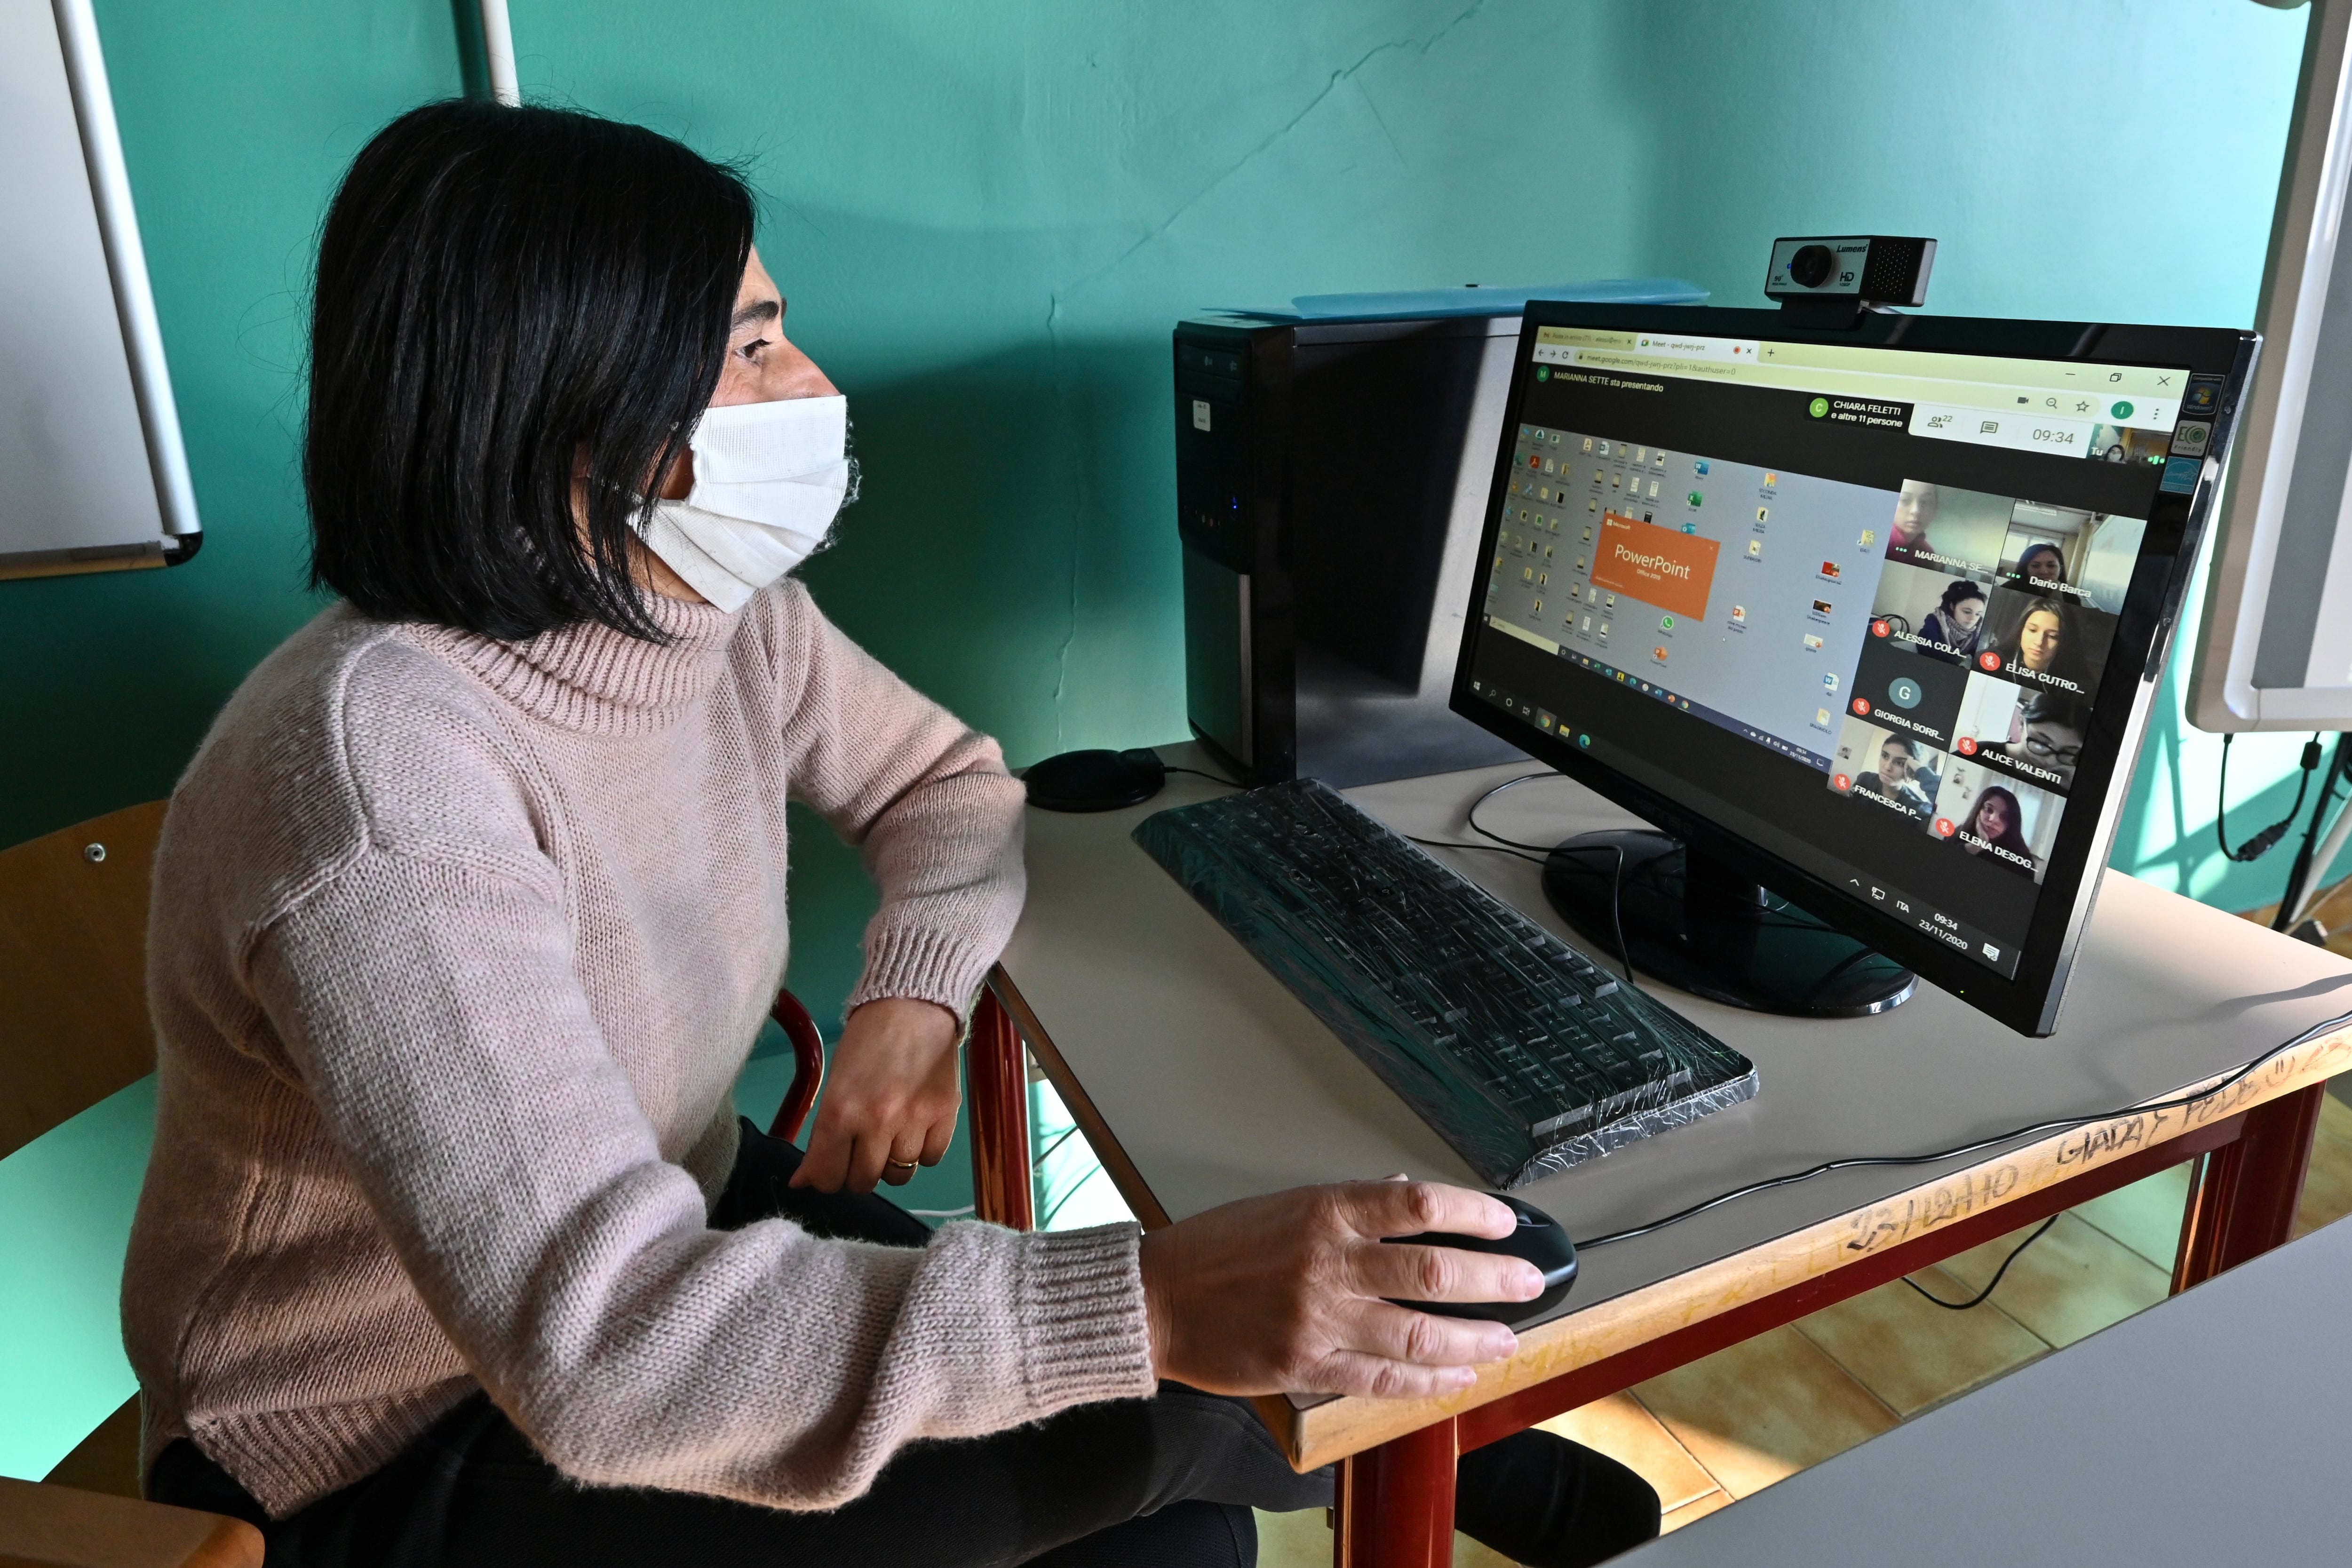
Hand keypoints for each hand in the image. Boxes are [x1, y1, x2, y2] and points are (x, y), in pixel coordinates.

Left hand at [789, 998, 961, 1193]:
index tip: (831, 1168)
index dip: (826, 1179)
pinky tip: (916, 1129)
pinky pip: (931, 1158)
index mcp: (839, 1112)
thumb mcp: (833, 1086)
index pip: (827, 1177)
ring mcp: (914, 1120)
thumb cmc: (866, 1043)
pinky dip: (922, 1152)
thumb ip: (821, 1136)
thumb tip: (803, 1182)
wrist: (912, 1005)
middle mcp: (876, 1122)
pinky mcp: (945, 1114)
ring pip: (900, 1176)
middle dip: (858, 1173)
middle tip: (861, 1150)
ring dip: (892, 1164)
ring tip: (891, 1137)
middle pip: (864, 1181)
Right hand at [1138, 1179, 1538, 1398]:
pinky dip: (1426, 1381)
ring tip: (1504, 1340)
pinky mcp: (1307, 1366)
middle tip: (1528, 1282)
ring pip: (1418, 1333)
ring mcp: (1319, 1320)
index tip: (1504, 1222)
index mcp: (1323, 1213)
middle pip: (1432, 1272)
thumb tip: (1406, 1195)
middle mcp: (1327, 1264)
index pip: (1417, 1205)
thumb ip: (1350, 1204)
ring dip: (1473, 1339)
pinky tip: (1453, 1376)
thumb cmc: (1216, 1249)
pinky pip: (1381, 1379)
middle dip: (1493, 1280)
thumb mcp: (1284, 1205)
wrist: (1156, 1299)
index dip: (1472, 1213)